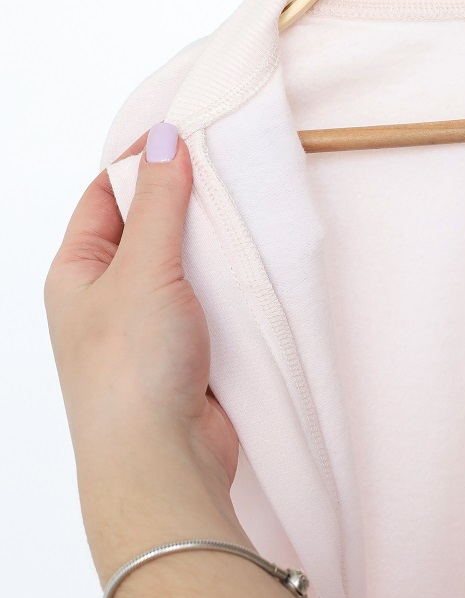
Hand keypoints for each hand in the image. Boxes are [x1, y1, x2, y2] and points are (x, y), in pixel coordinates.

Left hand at [44, 123, 243, 581]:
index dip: (141, 162)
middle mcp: (107, 296)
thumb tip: (163, 139)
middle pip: (148, 227)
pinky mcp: (185, 353)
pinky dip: (229, 284)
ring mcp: (147, 326)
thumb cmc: (131, 369)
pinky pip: (208, 302)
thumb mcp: (143, 268)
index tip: (186, 132)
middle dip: (186, 201)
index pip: (104, 196)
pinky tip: (254, 265)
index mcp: (77, 272)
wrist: (160, 464)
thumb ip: (158, 202)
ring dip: (212, 245)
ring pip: (183, 266)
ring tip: (246, 211)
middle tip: (228, 168)